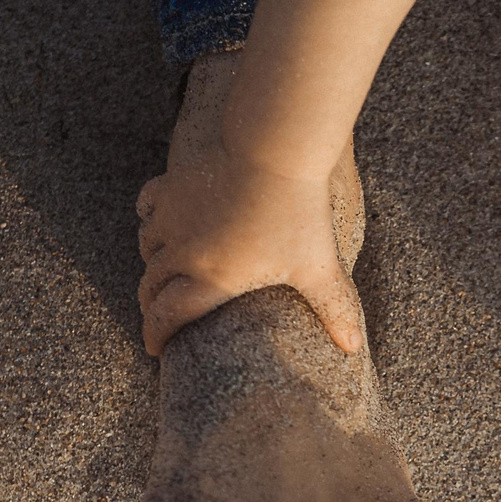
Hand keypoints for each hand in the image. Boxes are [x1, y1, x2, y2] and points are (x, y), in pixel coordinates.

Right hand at [136, 141, 366, 356]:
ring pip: (147, 247)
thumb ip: (335, 310)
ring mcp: (173, 217)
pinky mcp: (173, 185)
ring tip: (164, 272)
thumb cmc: (298, 213)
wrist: (275, 152)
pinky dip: (147, 217)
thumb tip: (354, 347)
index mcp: (211, 280)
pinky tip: (156, 219)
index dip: (156, 336)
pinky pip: (146, 205)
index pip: (167, 316)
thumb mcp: (318, 268)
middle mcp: (183, 252)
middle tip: (160, 314)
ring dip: (153, 263)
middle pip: (151, 286)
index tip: (154, 349)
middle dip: (152, 305)